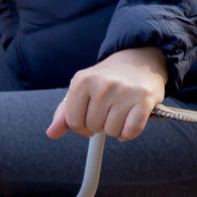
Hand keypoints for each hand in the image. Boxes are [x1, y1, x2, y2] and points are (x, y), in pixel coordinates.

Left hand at [47, 46, 168, 142]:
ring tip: (118, 113)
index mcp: (81, 81)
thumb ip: (64, 113)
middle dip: (98, 125)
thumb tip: (51, 133)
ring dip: (114, 129)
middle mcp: (102, 84)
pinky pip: (131, 131)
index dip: (80, 128)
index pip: (73, 121)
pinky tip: (128, 120)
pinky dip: (128, 133)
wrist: (137, 62)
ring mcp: (124, 91)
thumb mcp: (81, 89)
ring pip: (112, 131)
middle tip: (106, 111)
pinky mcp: (144, 99)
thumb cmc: (105, 81)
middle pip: (93, 127)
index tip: (86, 122)